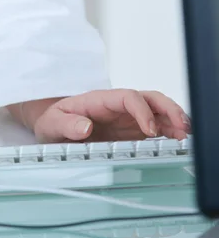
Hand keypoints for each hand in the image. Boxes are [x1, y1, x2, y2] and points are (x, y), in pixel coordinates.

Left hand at [20, 89, 190, 142]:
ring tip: (185, 136)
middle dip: (168, 110)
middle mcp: (117, 107)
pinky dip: (168, 131)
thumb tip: (85, 126)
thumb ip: (66, 124)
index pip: (128, 97)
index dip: (142, 111)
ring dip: (173, 120)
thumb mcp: (52, 123)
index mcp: (99, 100)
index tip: (148, 129)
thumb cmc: (53, 121)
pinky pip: (154, 126)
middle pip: (149, 98)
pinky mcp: (130, 130)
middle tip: (181, 127)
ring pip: (157, 111)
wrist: (52, 127)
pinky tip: (177, 140)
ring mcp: (126, 117)